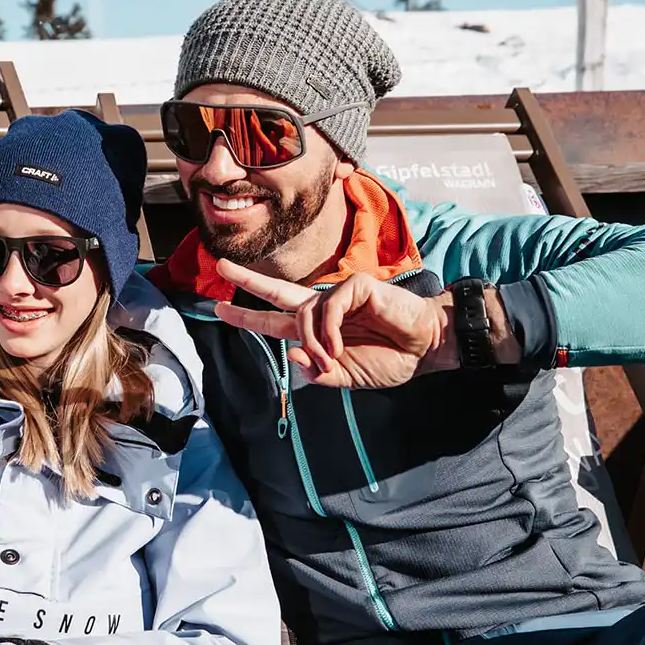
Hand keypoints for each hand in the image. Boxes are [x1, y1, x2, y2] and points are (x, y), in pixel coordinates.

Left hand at [212, 259, 454, 388]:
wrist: (425, 348)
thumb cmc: (391, 360)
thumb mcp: (347, 378)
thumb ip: (319, 373)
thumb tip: (290, 354)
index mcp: (317, 330)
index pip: (274, 320)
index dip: (247, 316)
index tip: (219, 308)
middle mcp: (322, 310)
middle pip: (276, 291)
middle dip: (246, 280)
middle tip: (219, 265)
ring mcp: (338, 296)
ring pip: (303, 313)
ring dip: (312, 342)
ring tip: (331, 358)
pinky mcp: (355, 287)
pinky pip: (327, 307)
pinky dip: (328, 331)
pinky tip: (340, 346)